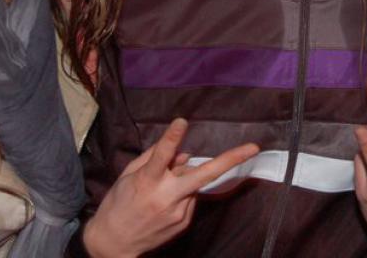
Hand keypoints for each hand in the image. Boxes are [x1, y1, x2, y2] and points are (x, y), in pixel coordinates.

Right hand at [83, 118, 258, 257]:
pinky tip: (163, 202)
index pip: (161, 155)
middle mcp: (166, 197)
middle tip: (254, 147)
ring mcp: (178, 212)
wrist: (113, 245)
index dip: (172, 137)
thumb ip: (155, 158)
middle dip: (231, 159)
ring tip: (159, 190)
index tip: (182, 121)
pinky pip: (190, 197)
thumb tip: (184, 152)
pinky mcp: (184, 222)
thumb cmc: (118, 203)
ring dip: (184, 178)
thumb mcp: (129, 175)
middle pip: (203, 175)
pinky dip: (182, 192)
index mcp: (147, 181)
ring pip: (194, 182)